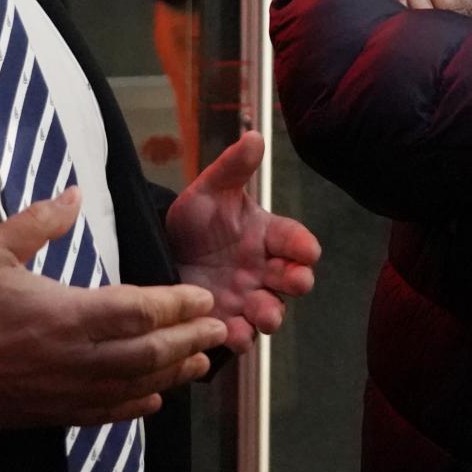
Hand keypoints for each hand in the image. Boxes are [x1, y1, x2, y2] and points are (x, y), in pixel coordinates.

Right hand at [0, 187, 227, 428]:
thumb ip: (39, 221)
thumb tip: (75, 193)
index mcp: (64, 315)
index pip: (139, 311)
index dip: (177, 306)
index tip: (202, 298)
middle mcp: (72, 358)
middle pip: (148, 352)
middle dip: (188, 340)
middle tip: (220, 329)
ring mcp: (62, 390)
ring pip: (132, 386)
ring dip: (172, 374)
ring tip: (200, 362)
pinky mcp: (48, 413)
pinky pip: (102, 414)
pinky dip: (133, 406)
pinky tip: (153, 399)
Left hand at [165, 131, 321, 352]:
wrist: (163, 249)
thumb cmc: (197, 218)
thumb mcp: (210, 189)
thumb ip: (233, 167)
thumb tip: (253, 135)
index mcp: (267, 235)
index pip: (294, 239)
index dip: (303, 246)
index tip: (308, 251)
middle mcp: (264, 269)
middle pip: (293, 278)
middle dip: (297, 281)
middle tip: (295, 281)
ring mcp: (248, 298)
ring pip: (271, 311)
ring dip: (271, 313)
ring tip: (264, 314)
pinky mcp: (228, 321)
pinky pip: (241, 334)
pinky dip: (238, 336)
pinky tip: (229, 332)